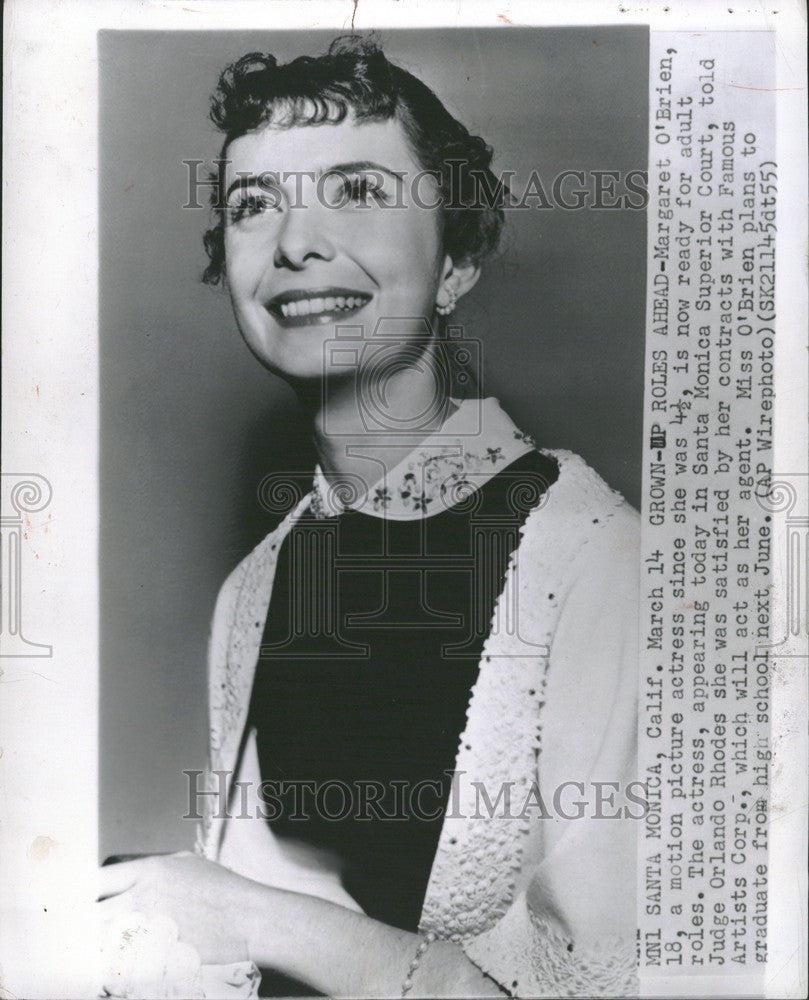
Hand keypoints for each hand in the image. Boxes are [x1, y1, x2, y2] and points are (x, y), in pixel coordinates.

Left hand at [98, 852, 261, 965]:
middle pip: (93, 913)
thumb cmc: (224, 890)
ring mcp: (148, 927)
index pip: (98, 878)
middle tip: (82, 931)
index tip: (79, 900)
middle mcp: (143, 896)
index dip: (84, 891)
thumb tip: (129, 878)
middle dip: (85, 923)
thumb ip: (155, 869)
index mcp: (150, 870)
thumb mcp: (188, 865)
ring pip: (102, 941)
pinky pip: (120, 965)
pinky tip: (115, 967)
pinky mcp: (155, 955)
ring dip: (97, 946)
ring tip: (98, 949)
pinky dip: (113, 967)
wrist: (249, 919)